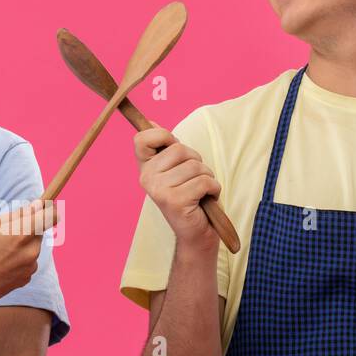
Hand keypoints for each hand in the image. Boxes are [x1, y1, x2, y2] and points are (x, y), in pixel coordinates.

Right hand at [0, 197, 58, 305]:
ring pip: (31, 250)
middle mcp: (30, 251)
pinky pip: (26, 265)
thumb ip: (17, 215)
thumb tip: (37, 206)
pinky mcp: (25, 280)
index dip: (48, 209)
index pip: (51, 216)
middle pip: (38, 233)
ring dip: (21, 248)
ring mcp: (29, 268)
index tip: (43, 207)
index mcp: (22, 233)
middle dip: (27, 230)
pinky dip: (17, 263)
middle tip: (5, 234)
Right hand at [134, 127, 220, 253]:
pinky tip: (206, 199)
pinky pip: (204, 181)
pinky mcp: (174, 201)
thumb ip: (164, 147)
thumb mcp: (176, 169)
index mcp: (144, 168)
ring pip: (195, 165)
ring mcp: (158, 190)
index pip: (142, 138)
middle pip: (179, 149)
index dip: (163, 136)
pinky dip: (213, 189)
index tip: (173, 150)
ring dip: (207, 177)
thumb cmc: (190, 198)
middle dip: (196, 162)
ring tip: (200, 192)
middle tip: (193, 181)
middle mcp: (146, 178)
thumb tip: (151, 122)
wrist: (196, 233)